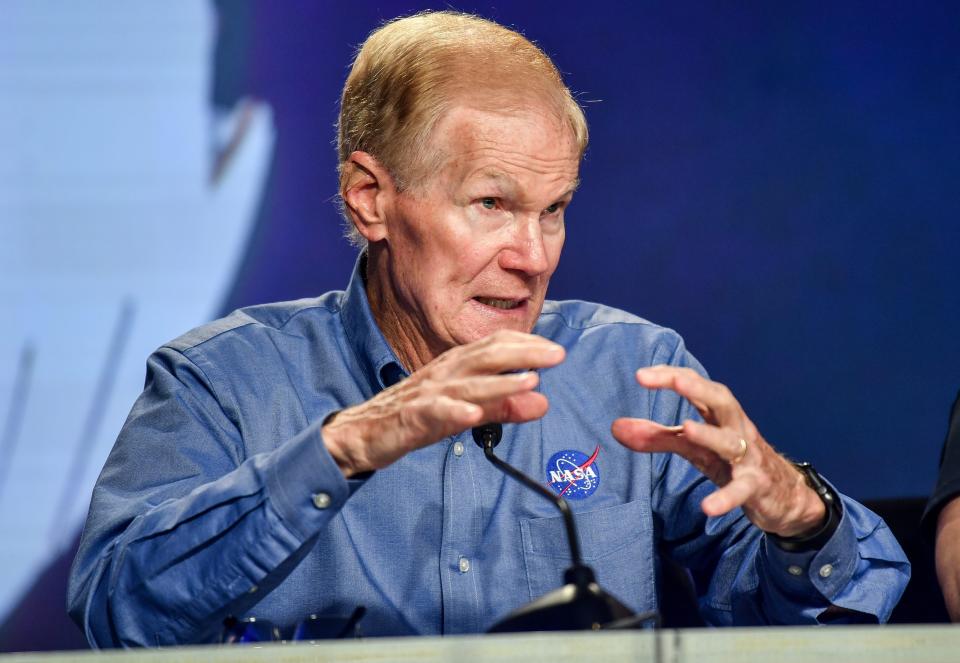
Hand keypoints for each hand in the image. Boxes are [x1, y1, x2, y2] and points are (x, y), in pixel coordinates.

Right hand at [323, 330, 564, 476]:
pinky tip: (474, 415)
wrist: (362, 432)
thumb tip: (542, 401)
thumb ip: (502, 406)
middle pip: (486, 357)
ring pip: (466, 385)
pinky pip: (433, 413)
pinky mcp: (411, 417)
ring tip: (529, 382)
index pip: (494, 345)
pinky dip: (454, 412)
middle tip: (557, 354)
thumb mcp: (465, 410)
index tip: (555, 349)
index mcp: (455, 366)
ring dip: (499, 383)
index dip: (526, 344)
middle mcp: (443, 373)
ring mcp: (427, 394)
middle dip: (523, 353)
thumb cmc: (417, 416)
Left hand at [611, 365, 825, 537]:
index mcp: (719, 415)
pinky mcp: (756, 487)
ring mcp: (748, 457)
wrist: (783, 495)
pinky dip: (726, 498)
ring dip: (709, 434)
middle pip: (721, 400)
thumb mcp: (694, 448)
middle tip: (673, 380)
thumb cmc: (731, 461)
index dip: (672, 376)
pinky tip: (708, 508)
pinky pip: (741, 491)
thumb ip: (657, 437)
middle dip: (698, 388)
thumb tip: (615, 428)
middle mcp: (736, 429)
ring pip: (731, 442)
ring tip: (686, 427)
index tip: (642, 374)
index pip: (697, 386)